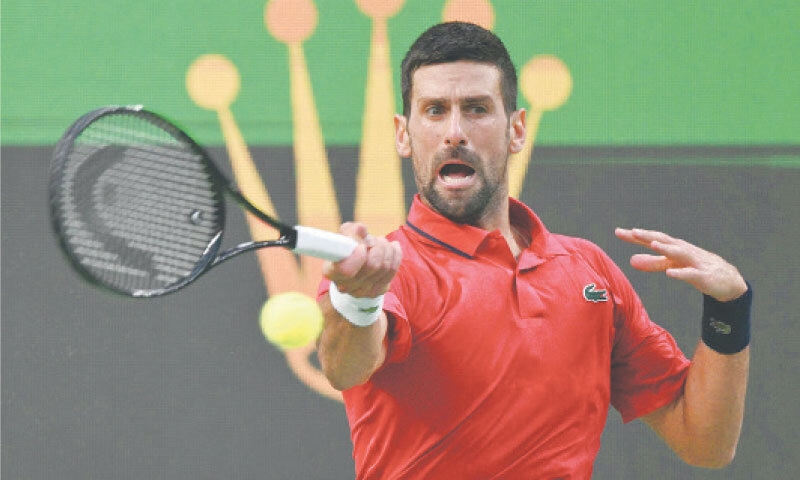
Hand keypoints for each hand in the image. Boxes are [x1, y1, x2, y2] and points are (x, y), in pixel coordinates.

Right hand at [322, 222, 401, 297]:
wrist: (353, 270)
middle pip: (372, 265)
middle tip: (374, 239)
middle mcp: (346, 286)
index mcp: (332, 271)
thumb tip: (361, 229)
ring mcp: (363, 291)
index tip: (362, 246)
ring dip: (386, 249)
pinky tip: (392, 247)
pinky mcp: (377, 291)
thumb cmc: (347, 250)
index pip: (346, 270)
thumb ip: (349, 231)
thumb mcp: (344, 237)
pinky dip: (395, 254)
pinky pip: (393, 270)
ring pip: (385, 267)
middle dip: (377, 246)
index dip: (358, 257)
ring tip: (382, 242)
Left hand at [615, 228, 747, 301]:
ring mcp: (694, 262)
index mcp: (674, 247)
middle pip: (664, 241)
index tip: (618, 231)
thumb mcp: (671, 265)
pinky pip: (691, 274)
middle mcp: (683, 250)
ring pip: (679, 253)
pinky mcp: (703, 276)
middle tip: (633, 231)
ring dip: (666, 248)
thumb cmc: (696, 268)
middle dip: (648, 236)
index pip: (652, 238)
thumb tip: (631, 260)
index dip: (635, 236)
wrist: (727, 281)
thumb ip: (652, 263)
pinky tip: (670, 274)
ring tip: (652, 243)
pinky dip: (681, 273)